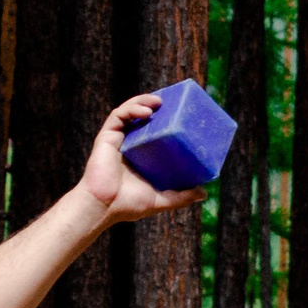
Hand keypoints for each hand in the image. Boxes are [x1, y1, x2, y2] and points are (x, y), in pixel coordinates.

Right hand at [76, 95, 205, 226]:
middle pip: (142, 117)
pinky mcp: (107, 136)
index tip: (180, 114)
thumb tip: (204, 193)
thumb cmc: (128, 205)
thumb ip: (181, 196)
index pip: (154, 132)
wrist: (103, 207)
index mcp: (141, 155)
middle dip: (155, 106)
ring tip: (159, 101)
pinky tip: (146, 110)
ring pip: (130, 112)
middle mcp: (129, 144)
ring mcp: (118, 139)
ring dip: (144, 101)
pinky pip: (119, 115)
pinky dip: (132, 108)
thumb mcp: (161, 199)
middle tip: (172, 102)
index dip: (165, 120)